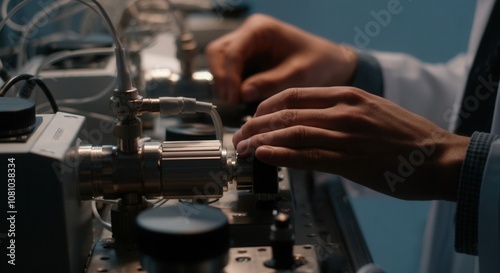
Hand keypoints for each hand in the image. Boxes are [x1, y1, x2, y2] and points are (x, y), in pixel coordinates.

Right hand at [206, 14, 356, 103]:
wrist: (331, 64)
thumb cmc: (319, 62)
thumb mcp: (298, 74)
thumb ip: (270, 83)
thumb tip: (243, 93)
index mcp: (261, 29)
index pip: (232, 52)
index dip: (228, 77)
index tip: (233, 98)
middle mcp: (249, 34)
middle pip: (217, 53)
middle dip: (221, 78)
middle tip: (231, 100)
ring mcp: (247, 46)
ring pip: (219, 61)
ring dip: (223, 82)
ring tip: (235, 101)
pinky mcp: (248, 59)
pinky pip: (229, 70)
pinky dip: (230, 84)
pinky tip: (240, 98)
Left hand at [232, 87, 469, 200]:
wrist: (440, 157)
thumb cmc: (408, 136)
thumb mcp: (373, 109)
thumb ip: (340, 112)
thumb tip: (308, 122)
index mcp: (348, 95)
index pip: (294, 95)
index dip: (266, 106)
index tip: (254, 117)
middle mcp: (344, 111)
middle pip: (287, 114)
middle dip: (257, 126)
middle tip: (240, 136)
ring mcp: (346, 135)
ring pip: (292, 134)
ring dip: (262, 142)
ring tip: (244, 149)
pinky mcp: (350, 161)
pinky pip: (307, 156)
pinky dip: (281, 156)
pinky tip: (264, 156)